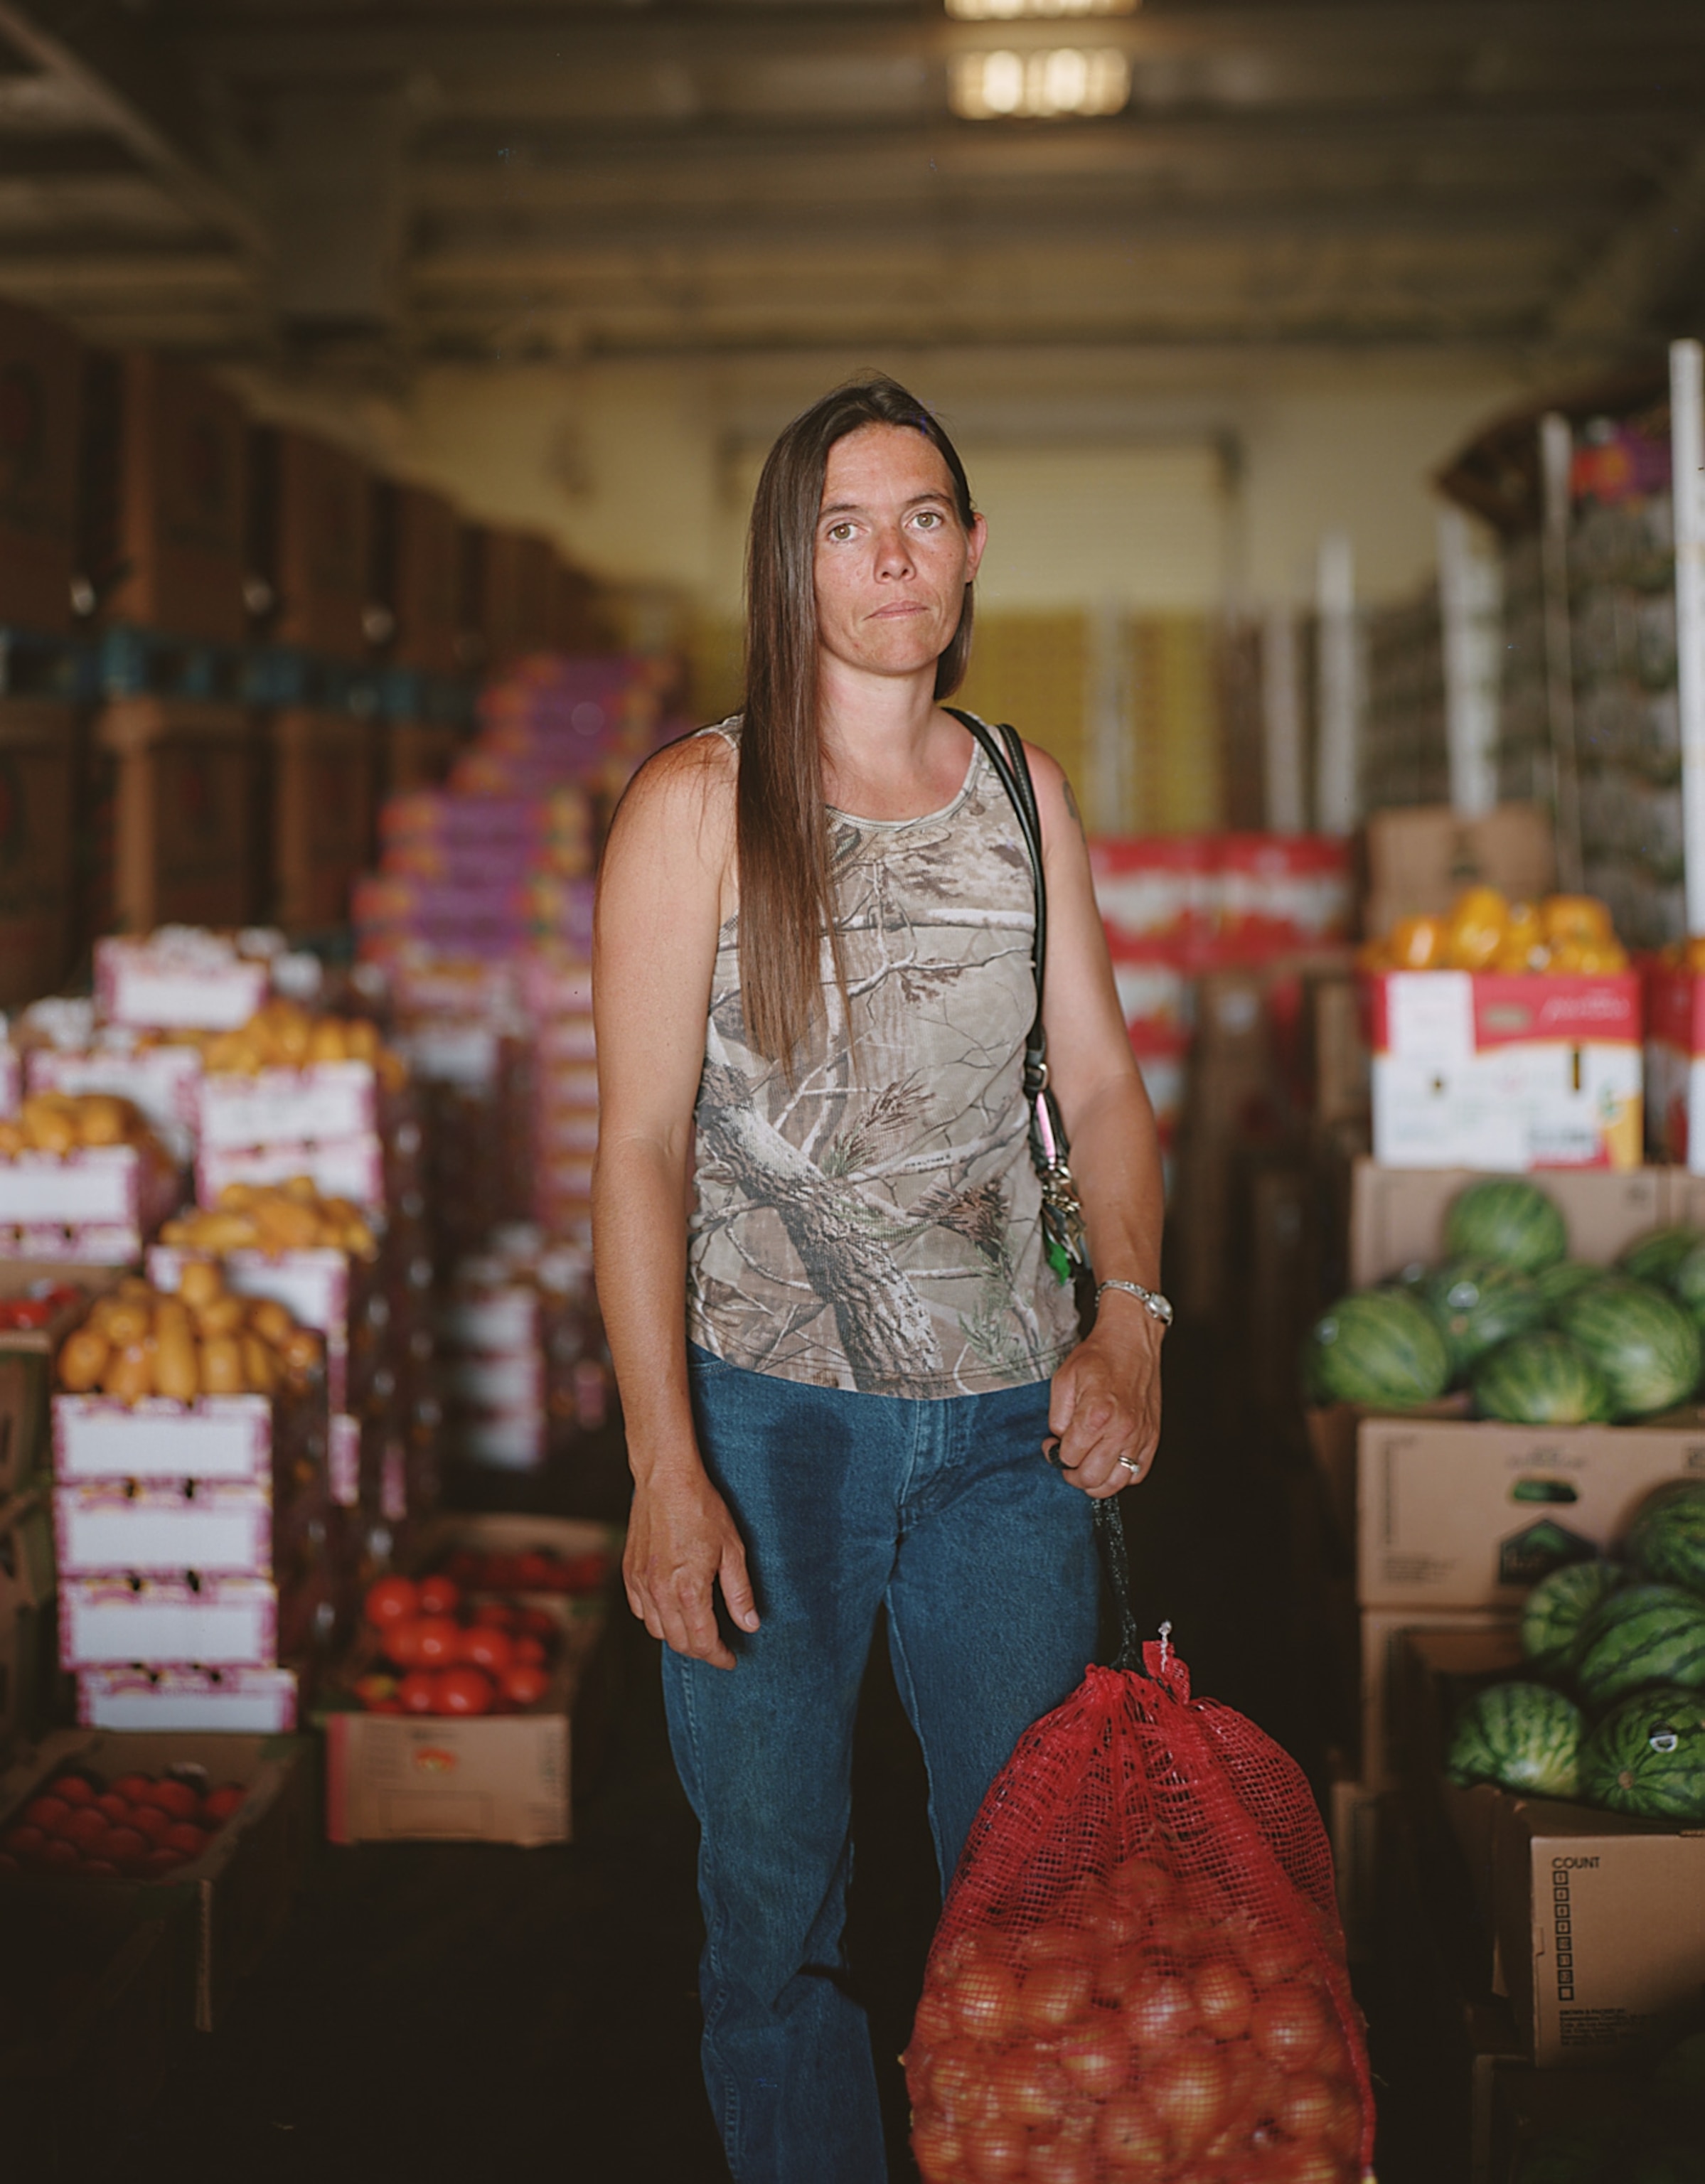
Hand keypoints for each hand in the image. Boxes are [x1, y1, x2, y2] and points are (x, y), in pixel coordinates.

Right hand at [623, 1461, 759, 1669]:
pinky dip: (656, 1619)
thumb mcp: (732, 1550)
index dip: (719, 1656)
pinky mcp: (629, 1572)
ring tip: (697, 1630)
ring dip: (678, 1637)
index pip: (703, 1642)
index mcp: (688, 1590)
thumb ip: (739, 1592)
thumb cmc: (703, 1510)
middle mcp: (660, 1592)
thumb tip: (750, 1625)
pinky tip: (670, 1610)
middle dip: (701, 1651)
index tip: (731, 1659)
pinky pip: (640, 1610)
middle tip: (718, 1647)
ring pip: (656, 1630)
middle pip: (679, 1642)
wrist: (666, 1480)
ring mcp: (640, 1583)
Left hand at [1046, 1310, 1162, 1498]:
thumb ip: (1056, 1417)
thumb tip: (1058, 1442)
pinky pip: (1137, 1473)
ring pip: (1116, 1483)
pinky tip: (1110, 1464)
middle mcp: (1122, 1430)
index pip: (1069, 1457)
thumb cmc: (1099, 1357)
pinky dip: (1121, 1476)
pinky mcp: (1152, 1437)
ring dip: (1096, 1482)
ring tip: (1086, 1469)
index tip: (1052, 1445)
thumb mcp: (1063, 1379)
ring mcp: (1140, 1436)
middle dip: (1073, 1474)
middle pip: (1091, 1477)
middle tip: (1067, 1462)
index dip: (1055, 1453)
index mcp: (1096, 1415)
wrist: (1132, 1342)